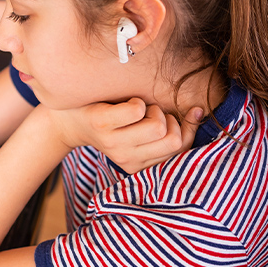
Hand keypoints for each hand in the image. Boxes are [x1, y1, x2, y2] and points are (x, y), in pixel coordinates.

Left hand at [47, 99, 201, 173]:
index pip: (181, 148)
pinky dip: (135, 101)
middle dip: (167, 119)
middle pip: (174, 139)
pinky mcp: (101, 125)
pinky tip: (122, 105)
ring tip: (135, 109)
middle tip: (147, 113)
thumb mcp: (140, 129)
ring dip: (152, 109)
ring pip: (158, 126)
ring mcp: (113, 144)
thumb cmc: (111, 119)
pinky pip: (137, 110)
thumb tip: (200, 111)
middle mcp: (127, 159)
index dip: (186, 127)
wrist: (67, 116)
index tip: (178, 114)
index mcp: (139, 165)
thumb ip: (171, 125)